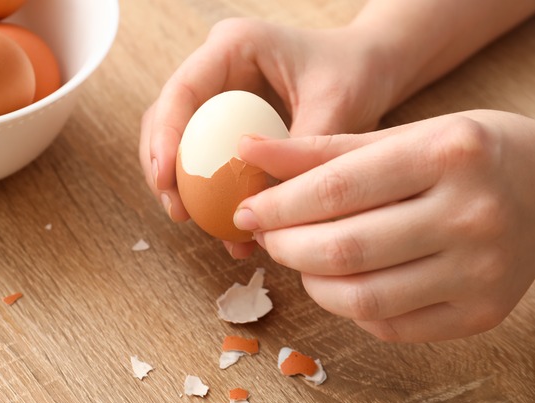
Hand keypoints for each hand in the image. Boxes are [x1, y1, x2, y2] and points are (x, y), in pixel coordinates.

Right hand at [138, 17, 397, 257]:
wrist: (371, 70)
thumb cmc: (356, 72)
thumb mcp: (336, 105)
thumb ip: (299, 149)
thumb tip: (265, 202)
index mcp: (234, 46)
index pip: (183, 90)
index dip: (165, 135)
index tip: (166, 180)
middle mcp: (216, 68)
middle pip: (166, 117)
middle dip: (163, 167)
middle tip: (177, 211)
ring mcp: (218, 96)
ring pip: (178, 141)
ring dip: (179, 183)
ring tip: (193, 222)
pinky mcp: (226, 123)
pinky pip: (204, 158)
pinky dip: (207, 191)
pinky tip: (223, 224)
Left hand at [233, 110, 534, 341]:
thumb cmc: (470, 155)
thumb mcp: (404, 135)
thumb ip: (323, 149)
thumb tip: (246, 152)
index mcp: (449, 154)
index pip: (336, 190)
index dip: (277, 206)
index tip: (247, 210)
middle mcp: (471, 214)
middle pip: (345, 249)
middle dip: (286, 247)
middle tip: (268, 237)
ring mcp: (481, 271)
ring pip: (363, 298)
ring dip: (312, 283)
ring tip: (301, 260)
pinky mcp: (482, 314)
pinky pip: (391, 325)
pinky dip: (351, 307)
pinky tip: (343, 282)